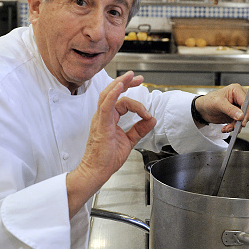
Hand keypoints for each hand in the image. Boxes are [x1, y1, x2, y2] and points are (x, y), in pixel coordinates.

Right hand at [66, 71, 155, 217]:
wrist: (96, 172)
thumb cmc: (106, 159)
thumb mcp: (129, 141)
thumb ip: (140, 129)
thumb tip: (151, 119)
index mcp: (109, 119)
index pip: (121, 101)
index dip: (135, 100)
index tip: (146, 107)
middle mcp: (103, 116)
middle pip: (113, 93)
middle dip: (126, 82)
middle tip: (138, 78)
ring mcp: (101, 120)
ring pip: (108, 95)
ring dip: (120, 84)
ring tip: (130, 77)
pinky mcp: (101, 125)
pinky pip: (106, 106)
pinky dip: (112, 95)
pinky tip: (119, 87)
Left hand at [193, 83, 248, 132]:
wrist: (202, 110)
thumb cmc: (208, 101)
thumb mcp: (218, 104)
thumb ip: (230, 109)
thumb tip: (241, 115)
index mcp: (236, 90)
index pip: (246, 101)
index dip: (246, 112)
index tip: (242, 121)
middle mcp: (239, 98)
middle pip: (248, 110)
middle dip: (241, 120)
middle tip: (234, 127)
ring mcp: (238, 107)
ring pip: (244, 118)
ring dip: (236, 125)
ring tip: (227, 128)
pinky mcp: (236, 115)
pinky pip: (239, 123)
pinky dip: (233, 127)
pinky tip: (226, 128)